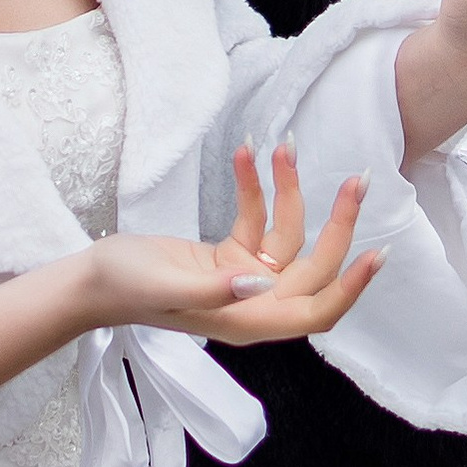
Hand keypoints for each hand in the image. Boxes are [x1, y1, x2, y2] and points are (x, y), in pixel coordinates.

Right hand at [83, 144, 384, 347]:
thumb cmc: (125, 288)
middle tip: (357, 179)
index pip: (315, 312)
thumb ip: (217, 290)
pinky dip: (254, 187)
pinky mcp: (230, 254)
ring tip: (282, 145)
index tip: (375, 253)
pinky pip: (256, 217)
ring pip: (288, 234)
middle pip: (314, 266)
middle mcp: (255, 301)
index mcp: (248, 321)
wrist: (91, 280)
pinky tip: (246, 154)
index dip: (349, 287)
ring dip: (288, 189)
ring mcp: (245, 277)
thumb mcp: (168, 286)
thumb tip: (264, 280)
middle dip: (337, 222)